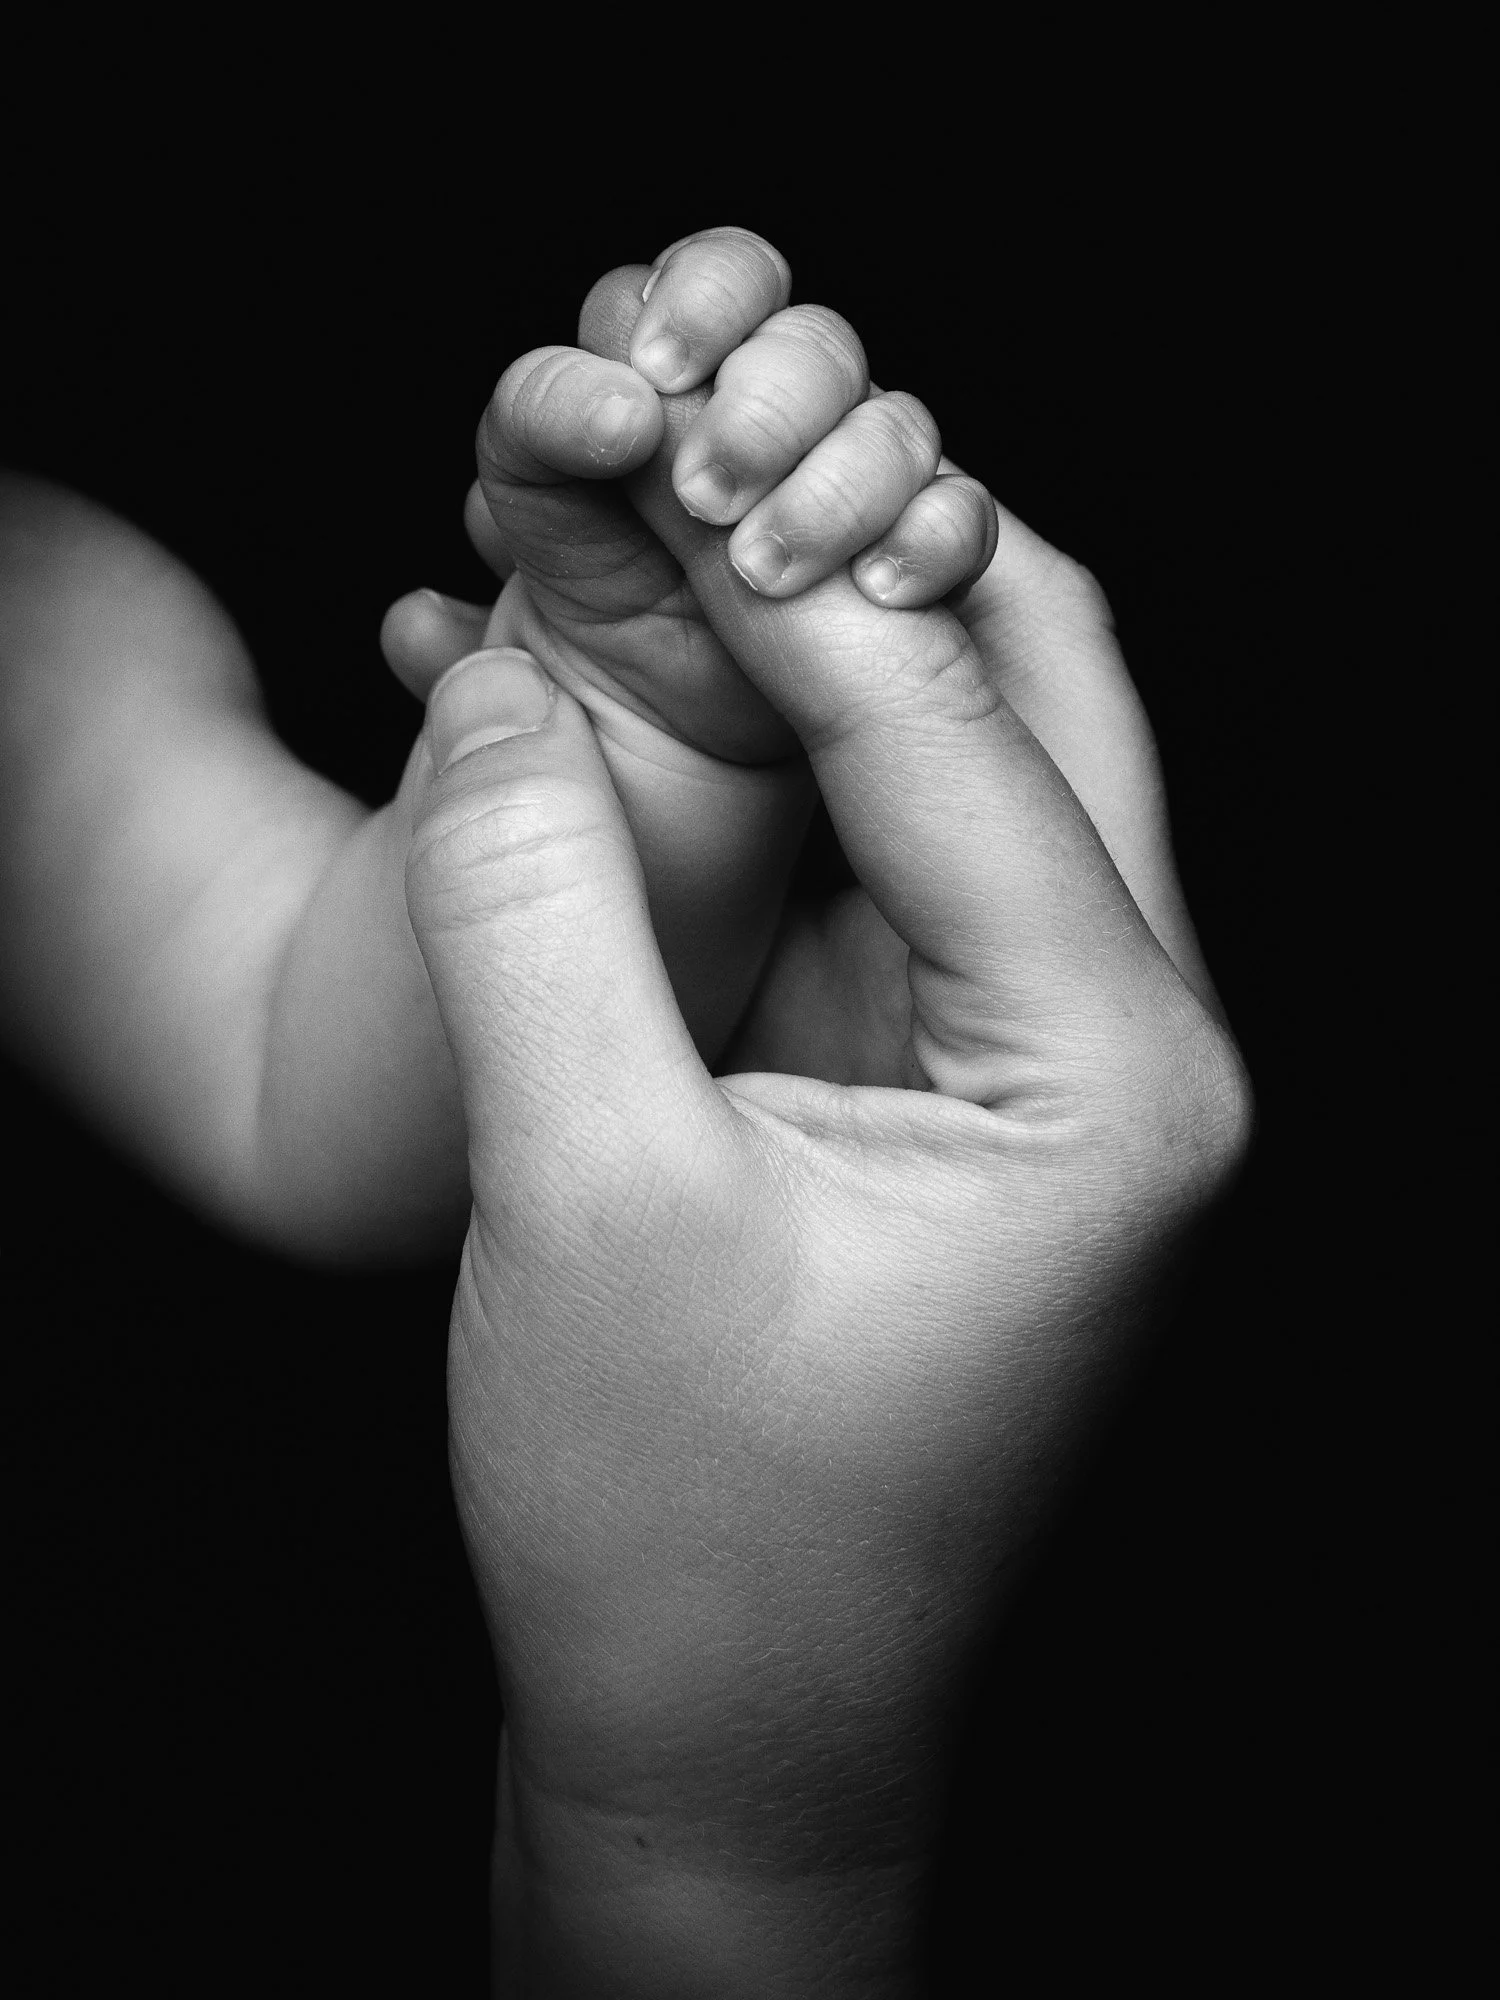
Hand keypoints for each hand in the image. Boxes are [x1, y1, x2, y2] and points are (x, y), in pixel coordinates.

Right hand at [402, 274, 1251, 1992]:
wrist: (741, 1728)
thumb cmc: (693, 1526)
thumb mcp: (585, 1197)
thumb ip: (534, 915)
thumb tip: (496, 688)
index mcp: (1113, 1076)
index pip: (961, 734)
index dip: (793, 577)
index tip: (659, 446)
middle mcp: (1138, 1050)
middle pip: (1049, 704)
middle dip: (877, 567)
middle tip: (706, 459)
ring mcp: (1065, 1066)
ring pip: (992, 767)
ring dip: (849, 651)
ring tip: (688, 542)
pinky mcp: (978, 1091)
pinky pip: (920, 868)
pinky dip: (818, 768)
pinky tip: (700, 700)